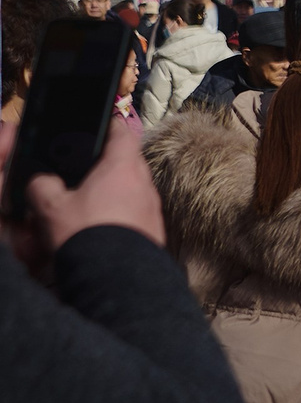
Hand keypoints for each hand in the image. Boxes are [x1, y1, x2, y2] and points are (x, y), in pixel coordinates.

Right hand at [3, 120, 166, 272]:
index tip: (100, 125)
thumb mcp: (51, 207)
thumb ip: (43, 186)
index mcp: (123, 168)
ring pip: (132, 189)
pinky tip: (102, 224)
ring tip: (89, 201)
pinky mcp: (155, 230)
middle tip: (84, 169)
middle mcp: (145, 184)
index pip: (122, 133)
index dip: (110, 126)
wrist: (119, 278)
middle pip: (127, 162)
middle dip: (106, 165)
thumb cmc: (87, 234)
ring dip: (113, 191)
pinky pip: (136, 212)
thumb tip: (43, 182)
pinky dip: (120, 212)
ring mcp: (154, 208)